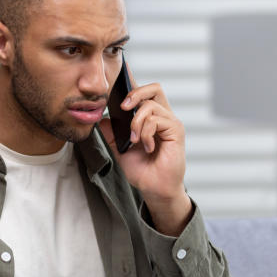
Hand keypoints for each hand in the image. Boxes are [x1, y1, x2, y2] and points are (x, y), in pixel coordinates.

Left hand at [99, 77, 192, 235]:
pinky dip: (146, 132)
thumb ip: (112, 134)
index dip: (133, 87)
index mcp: (152, 119)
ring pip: (150, 106)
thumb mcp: (121, 150)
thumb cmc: (143, 171)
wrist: (154, 189)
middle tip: (122, 108)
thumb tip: (100, 119)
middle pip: (154, 88)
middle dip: (135, 93)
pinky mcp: (176, 131)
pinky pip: (156, 120)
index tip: (117, 88)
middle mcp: (163, 117)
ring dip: (136, 123)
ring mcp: (170, 123)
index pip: (145, 94)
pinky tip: (146, 146)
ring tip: (134, 140)